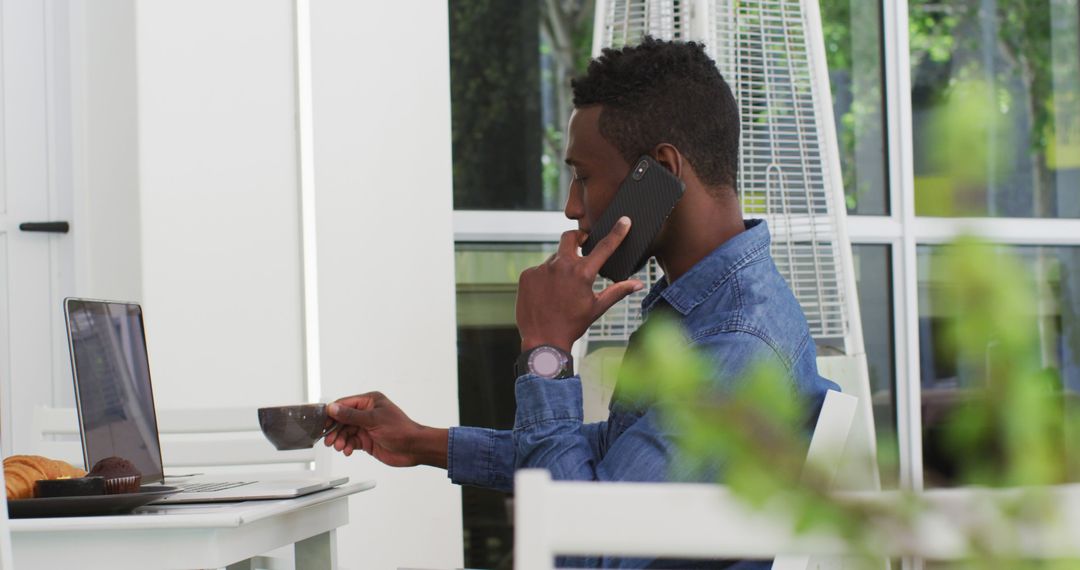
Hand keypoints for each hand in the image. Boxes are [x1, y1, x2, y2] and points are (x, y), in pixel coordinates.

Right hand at [323, 392, 447, 468]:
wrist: (413, 448)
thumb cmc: (401, 429)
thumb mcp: (373, 420)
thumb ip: (351, 415)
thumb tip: (333, 409)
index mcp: (369, 401)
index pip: (344, 404)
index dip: (332, 413)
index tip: (322, 422)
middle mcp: (366, 413)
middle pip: (342, 420)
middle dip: (335, 430)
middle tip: (329, 439)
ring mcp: (366, 427)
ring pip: (345, 432)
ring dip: (340, 440)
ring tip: (339, 446)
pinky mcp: (367, 440)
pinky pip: (351, 441)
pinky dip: (347, 446)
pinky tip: (347, 450)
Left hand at [516, 217, 644, 352]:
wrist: (543, 341)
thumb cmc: (573, 325)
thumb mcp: (597, 307)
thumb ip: (618, 291)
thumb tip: (638, 284)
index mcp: (583, 273)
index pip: (604, 247)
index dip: (617, 232)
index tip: (624, 220)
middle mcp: (561, 266)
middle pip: (570, 237)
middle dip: (577, 238)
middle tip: (581, 245)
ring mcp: (541, 269)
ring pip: (554, 258)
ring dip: (560, 267)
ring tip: (560, 289)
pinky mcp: (527, 275)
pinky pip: (538, 270)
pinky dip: (544, 278)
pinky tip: (546, 294)